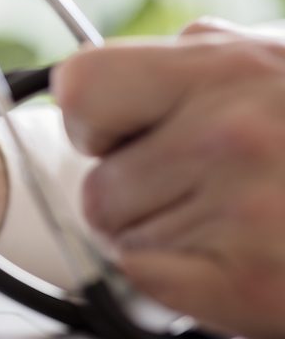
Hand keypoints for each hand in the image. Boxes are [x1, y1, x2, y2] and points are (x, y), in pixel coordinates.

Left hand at [54, 18, 284, 336]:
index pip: (82, 89)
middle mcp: (229, 136)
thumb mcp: (272, 64)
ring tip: (233, 221)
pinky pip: (146, 281)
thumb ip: (191, 71)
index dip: (95, 121)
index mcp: (226, 68)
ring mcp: (242, 212)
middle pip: (97, 185)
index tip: (117, 134)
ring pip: (119, 239)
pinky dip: (177, 280)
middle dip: (135, 194)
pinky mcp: (249, 284)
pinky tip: (235, 257)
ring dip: (160, 238)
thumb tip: (96, 93)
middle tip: (198, 190)